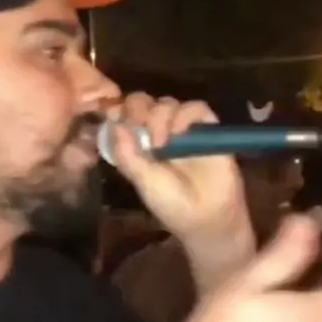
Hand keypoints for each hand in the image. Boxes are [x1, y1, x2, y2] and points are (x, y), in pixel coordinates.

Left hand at [108, 93, 251, 244]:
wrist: (208, 218)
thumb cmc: (173, 205)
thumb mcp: (143, 182)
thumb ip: (127, 155)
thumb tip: (114, 125)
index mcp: (139, 145)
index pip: (125, 116)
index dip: (119, 110)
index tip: (113, 114)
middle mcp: (159, 133)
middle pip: (144, 103)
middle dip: (136, 108)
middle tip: (136, 123)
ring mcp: (183, 130)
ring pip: (167, 103)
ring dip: (159, 116)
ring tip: (160, 142)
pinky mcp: (207, 129)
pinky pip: (196, 108)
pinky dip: (185, 115)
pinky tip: (179, 133)